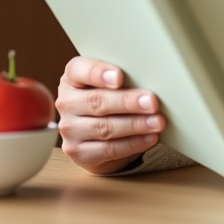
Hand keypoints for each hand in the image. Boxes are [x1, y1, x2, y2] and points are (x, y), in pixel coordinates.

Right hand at [55, 56, 165, 174]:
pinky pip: (108, 149)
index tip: (119, 77)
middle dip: (127, 102)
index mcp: (71, 78)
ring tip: (157, 122)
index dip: (98, 73)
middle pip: (96, 101)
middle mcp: (66, 103)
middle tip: (152, 102)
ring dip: (135, 125)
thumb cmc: (109, 99)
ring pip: (104, 128)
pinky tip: (149, 137)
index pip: (78, 70)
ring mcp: (70, 130)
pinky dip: (132, 144)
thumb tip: (152, 81)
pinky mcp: (79, 152)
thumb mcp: (111, 84)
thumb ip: (123, 78)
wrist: (97, 135)